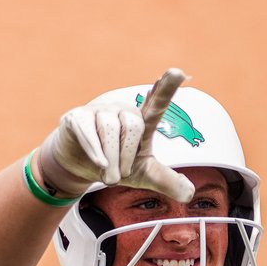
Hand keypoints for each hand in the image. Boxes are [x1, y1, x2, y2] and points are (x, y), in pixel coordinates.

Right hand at [32, 68, 195, 200]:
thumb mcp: (143, 175)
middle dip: (128, 155)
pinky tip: (98, 162)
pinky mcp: (77, 117)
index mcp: (141, 122)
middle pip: (133, 124)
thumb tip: (190, 193)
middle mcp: (122, 111)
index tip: (177, 73)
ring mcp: (99, 111)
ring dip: (111, 158)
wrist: (78, 167)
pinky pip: (87, 129)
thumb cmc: (115, 165)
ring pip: (110, 128)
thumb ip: (165, 181)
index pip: (156, 104)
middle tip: (120, 176)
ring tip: (107, 175)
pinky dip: (94, 149)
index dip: (165, 89)